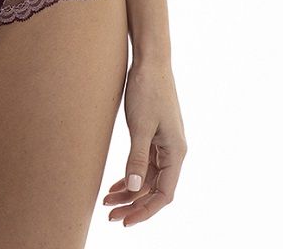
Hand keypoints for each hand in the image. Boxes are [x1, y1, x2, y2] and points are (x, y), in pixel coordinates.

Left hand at [103, 55, 186, 226]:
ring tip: (107, 202)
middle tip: (110, 216)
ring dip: (130, 191)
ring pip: (148, 178)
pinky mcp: (154, 135)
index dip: (145, 210)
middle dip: (133, 204)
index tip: (125, 221)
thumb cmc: (147, 90)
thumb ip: (137, 157)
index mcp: (176, 152)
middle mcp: (173, 151)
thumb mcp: (140, 126)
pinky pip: (144, 163)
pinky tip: (116, 184)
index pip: (163, 194)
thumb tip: (134, 188)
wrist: (150, 60)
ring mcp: (164, 143)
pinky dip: (131, 175)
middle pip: (155, 189)